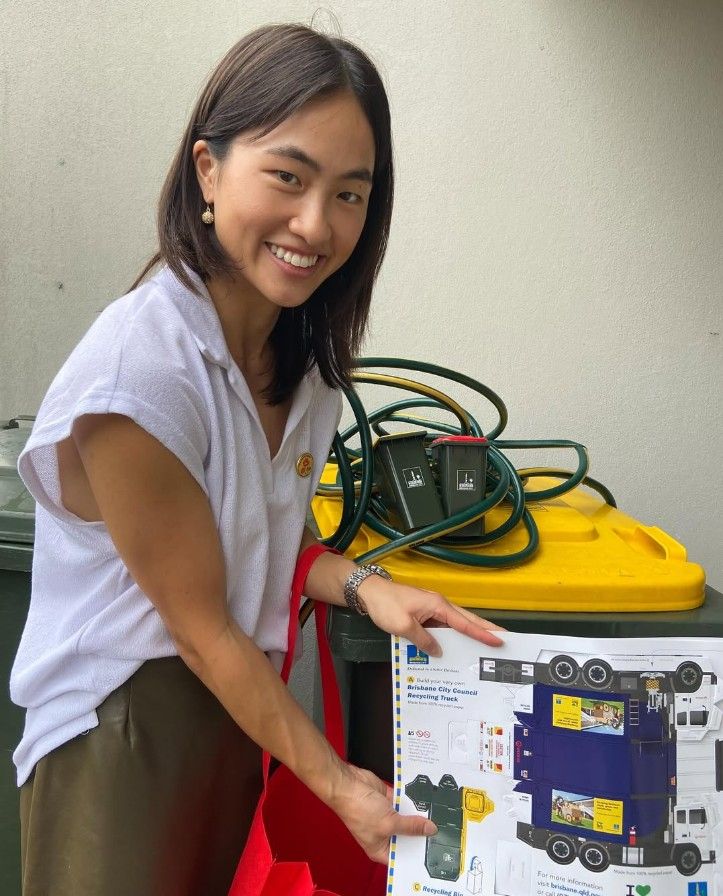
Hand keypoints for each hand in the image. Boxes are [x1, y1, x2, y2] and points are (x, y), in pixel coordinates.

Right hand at [328, 761, 436, 863]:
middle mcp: (384, 834)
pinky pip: (405, 802)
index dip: (417, 854)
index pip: (402, 856)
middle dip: (421, 832)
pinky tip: (428, 801)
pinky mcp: (389, 800)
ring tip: (440, 816)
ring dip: (419, 815)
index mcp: (380, 848)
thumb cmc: (360, 811)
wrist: (347, 785)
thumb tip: (430, 830)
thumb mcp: (389, 823)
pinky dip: (414, 801)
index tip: (434, 851)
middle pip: (407, 836)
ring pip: (408, 818)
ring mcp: (386, 816)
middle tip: (443, 833)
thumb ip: (410, 826)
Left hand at [357, 577, 503, 656]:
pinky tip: (453, 649)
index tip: (500, 640)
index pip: (465, 622)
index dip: (483, 633)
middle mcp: (439, 605)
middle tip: (503, 641)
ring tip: (483, 649)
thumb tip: (438, 652)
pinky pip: (442, 627)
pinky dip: (450, 636)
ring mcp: (432, 609)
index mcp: (438, 605)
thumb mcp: (403, 626)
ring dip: (468, 635)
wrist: (369, 592)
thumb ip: (423, 640)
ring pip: (455, 624)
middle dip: (484, 630)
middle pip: (466, 620)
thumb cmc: (386, 606)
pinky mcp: (424, 614)